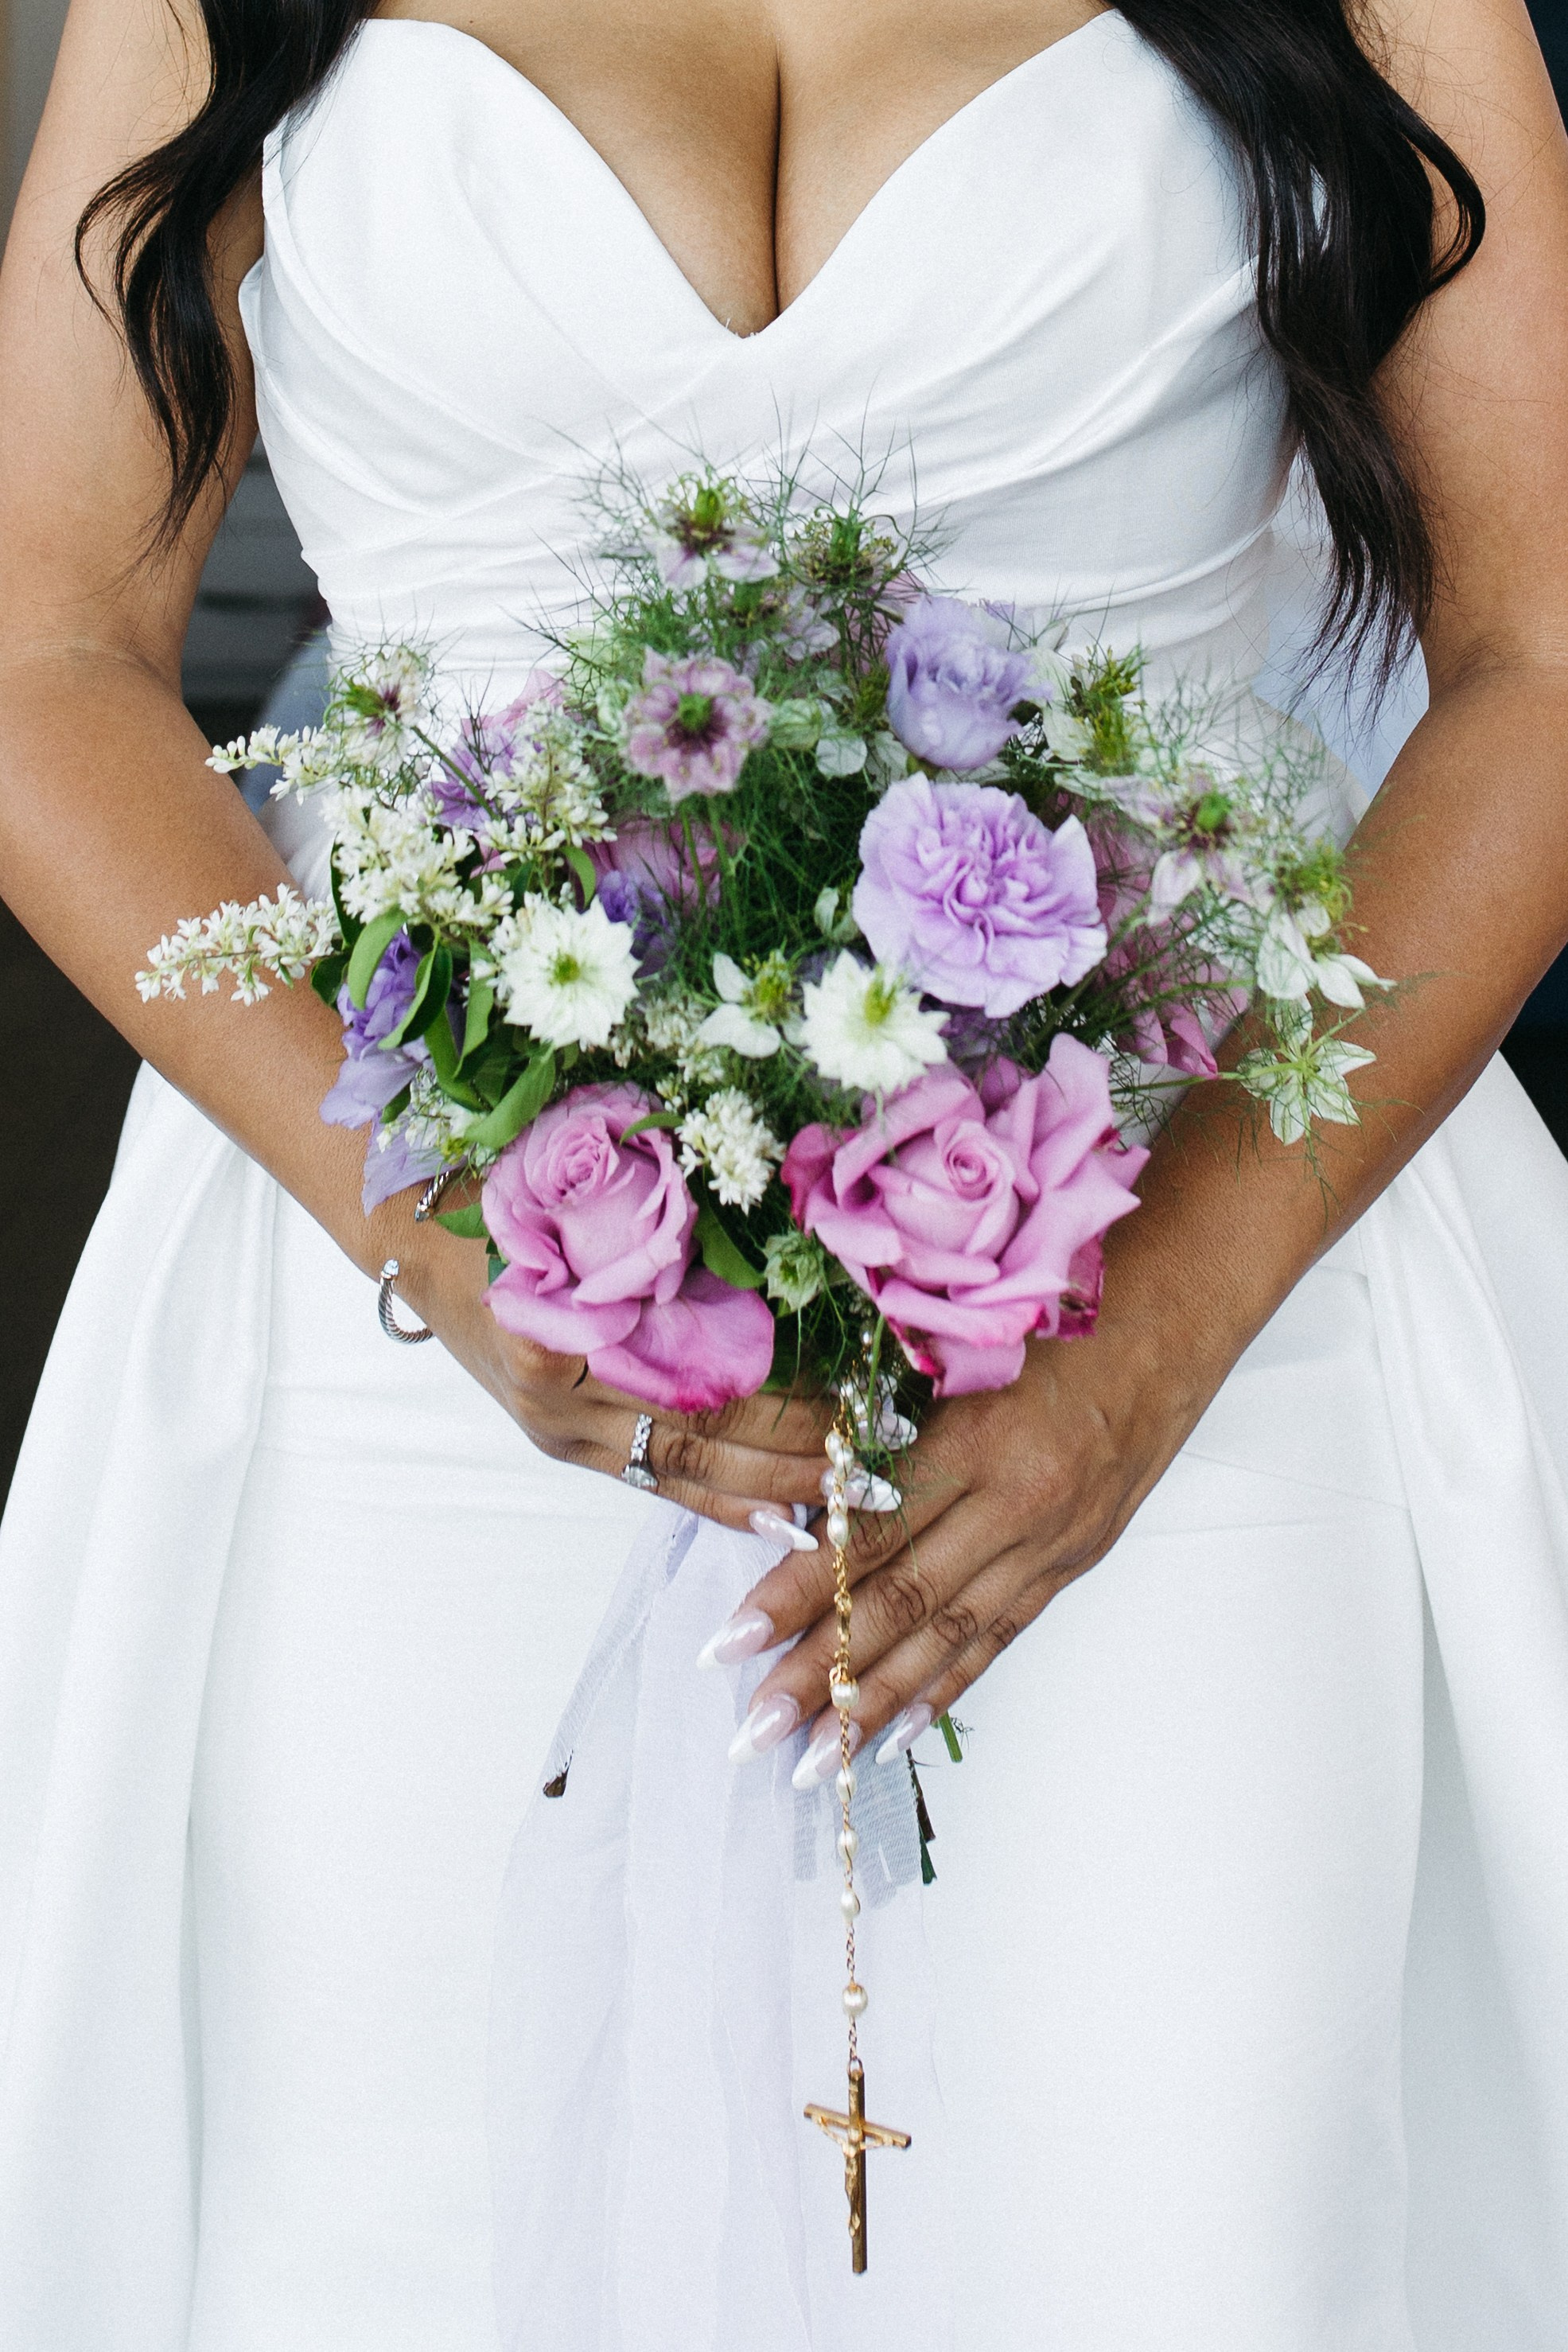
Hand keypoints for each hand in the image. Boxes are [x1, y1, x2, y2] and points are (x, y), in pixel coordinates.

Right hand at [393, 1214, 833, 1534]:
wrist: (414, 1232)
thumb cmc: (515, 1195)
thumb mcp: (600, 1209)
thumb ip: (684, 1252)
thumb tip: (802, 1289)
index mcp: (568, 1328)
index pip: (704, 1380)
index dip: (790, 1399)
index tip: (864, 1400)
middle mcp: (559, 1394)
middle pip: (703, 1438)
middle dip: (800, 1456)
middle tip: (882, 1462)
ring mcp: (556, 1427)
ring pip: (684, 1473)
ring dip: (774, 1489)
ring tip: (852, 1499)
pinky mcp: (560, 1443)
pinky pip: (653, 1479)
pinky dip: (721, 1501)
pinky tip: (782, 1521)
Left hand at [724, 1320, 1214, 1771]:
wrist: (1182, 1304)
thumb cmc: (1064, 1300)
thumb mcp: (965, 1342)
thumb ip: (889, 1415)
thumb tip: (803, 1487)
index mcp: (977, 1440)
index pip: (867, 1541)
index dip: (793, 1597)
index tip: (728, 1645)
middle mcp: (1017, 1504)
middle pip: (900, 1607)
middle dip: (819, 1678)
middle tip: (753, 1734)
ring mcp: (1053, 1538)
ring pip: (950, 1637)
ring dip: (876, 1704)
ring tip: (815, 1761)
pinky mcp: (1078, 1554)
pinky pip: (1004, 1632)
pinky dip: (950, 1685)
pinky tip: (901, 1730)